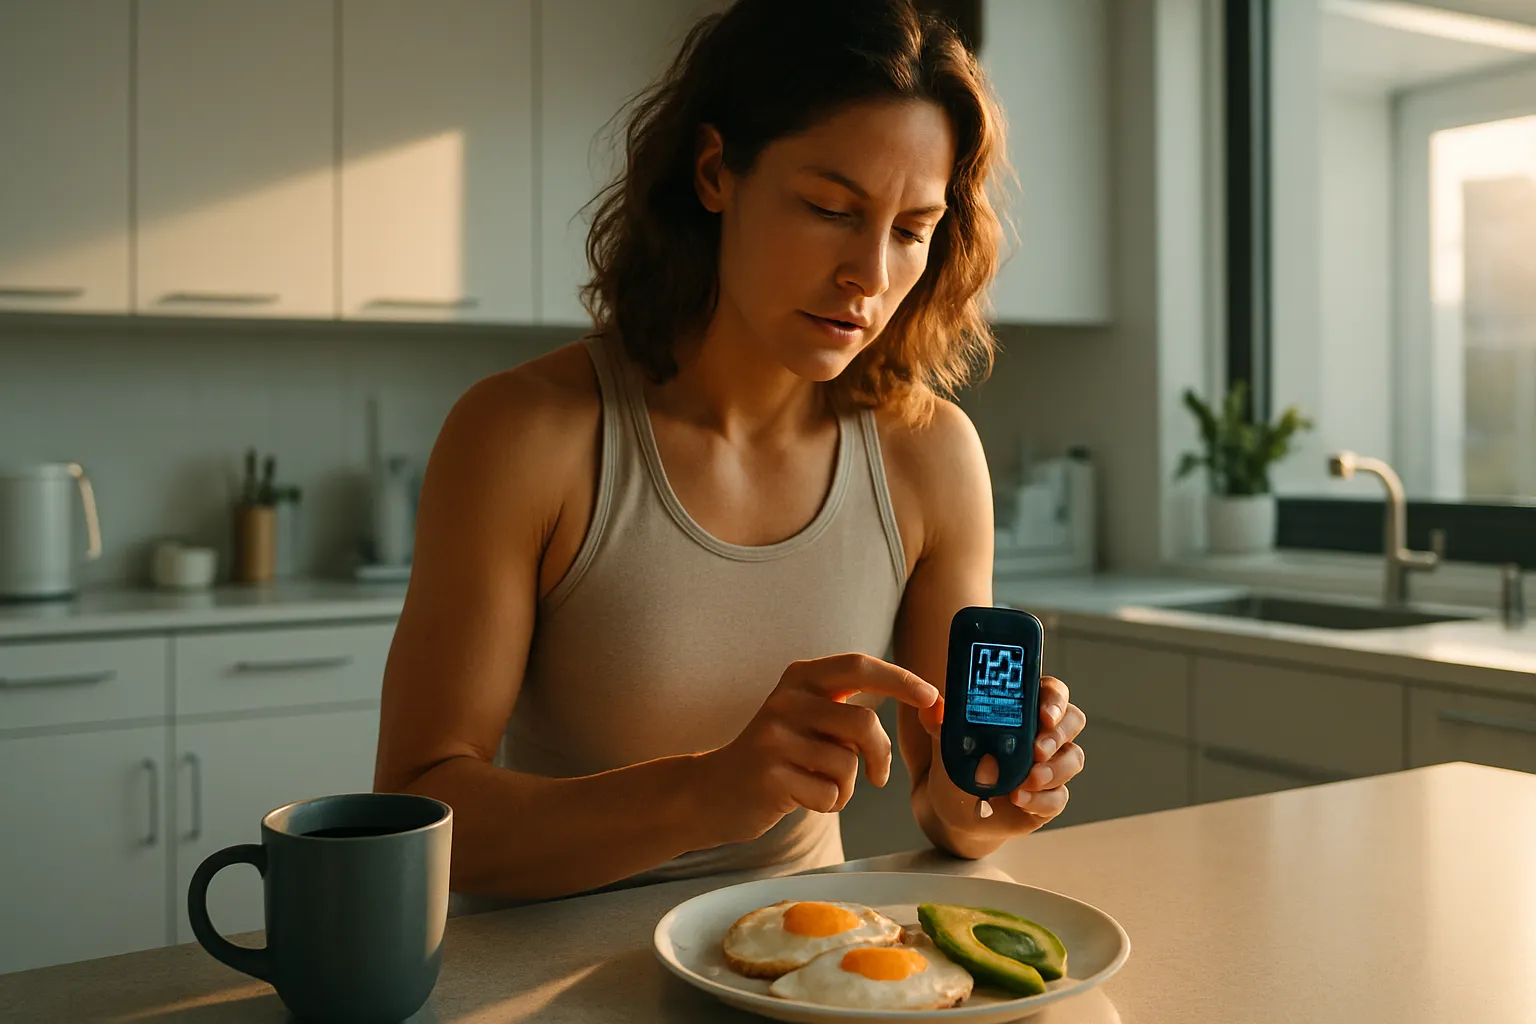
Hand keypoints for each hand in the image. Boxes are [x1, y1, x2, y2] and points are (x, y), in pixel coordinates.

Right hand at [696, 654, 939, 845]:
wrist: (717, 790)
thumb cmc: (781, 756)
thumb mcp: (810, 718)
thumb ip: (850, 712)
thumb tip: (925, 707)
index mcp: (801, 677)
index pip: (860, 666)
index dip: (902, 680)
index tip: (932, 697)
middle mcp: (787, 699)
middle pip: (862, 723)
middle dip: (880, 755)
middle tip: (878, 776)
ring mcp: (774, 736)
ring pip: (848, 764)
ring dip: (847, 786)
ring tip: (821, 785)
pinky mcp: (770, 773)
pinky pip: (830, 794)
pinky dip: (828, 803)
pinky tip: (802, 798)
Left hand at [918, 676, 1085, 842]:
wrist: (953, 808)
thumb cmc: (957, 764)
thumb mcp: (945, 743)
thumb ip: (939, 722)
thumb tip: (931, 705)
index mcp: (1024, 709)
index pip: (1051, 692)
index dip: (1054, 699)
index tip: (1043, 714)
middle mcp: (1043, 733)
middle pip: (1072, 721)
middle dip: (1058, 733)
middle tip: (1037, 748)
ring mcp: (1051, 765)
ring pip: (1073, 758)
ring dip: (1055, 769)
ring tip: (1028, 780)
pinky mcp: (1050, 797)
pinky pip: (1059, 796)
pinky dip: (1041, 799)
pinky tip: (1019, 799)